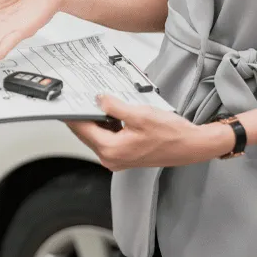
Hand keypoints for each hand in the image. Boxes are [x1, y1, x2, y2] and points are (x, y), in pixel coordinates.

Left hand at [66, 95, 233, 170]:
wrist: (192, 146)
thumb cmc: (171, 134)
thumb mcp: (139, 114)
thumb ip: (114, 106)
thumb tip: (98, 99)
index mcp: (111, 149)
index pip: (82, 129)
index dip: (72, 114)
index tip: (65, 104)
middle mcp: (111, 158)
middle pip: (86, 133)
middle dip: (82, 116)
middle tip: (78, 98)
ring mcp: (117, 158)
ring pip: (96, 135)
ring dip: (95, 120)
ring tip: (96, 102)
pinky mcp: (124, 155)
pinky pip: (107, 138)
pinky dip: (106, 126)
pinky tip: (110, 113)